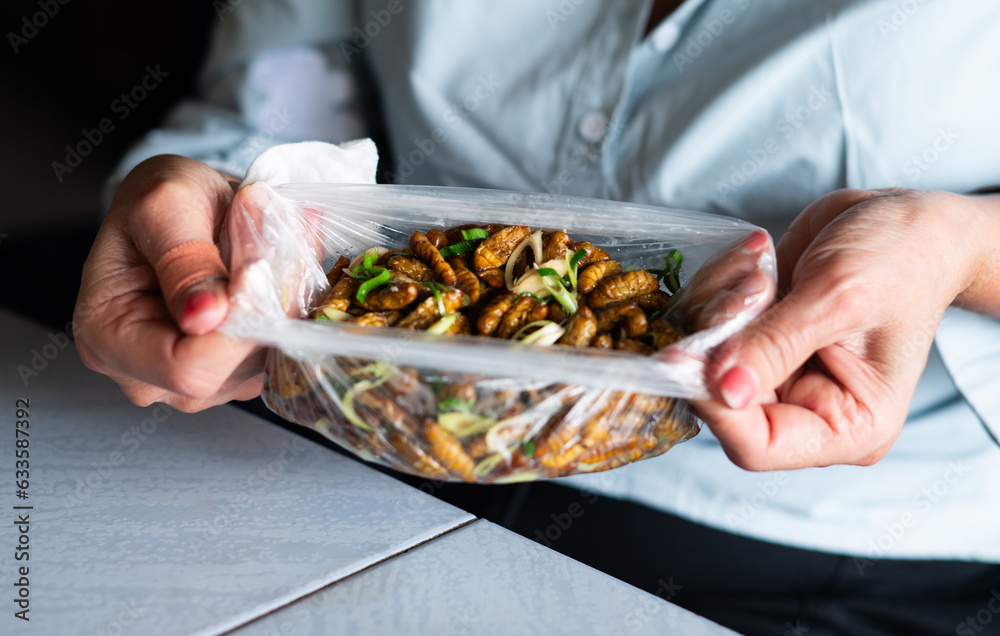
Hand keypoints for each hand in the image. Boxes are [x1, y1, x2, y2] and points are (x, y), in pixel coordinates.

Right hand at [74, 155, 265, 411]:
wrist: (181, 206)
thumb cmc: (160, 200)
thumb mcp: (165, 207)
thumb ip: (187, 261)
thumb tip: (208, 317)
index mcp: (107, 339)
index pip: (187, 367)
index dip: (235, 322)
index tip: (259, 266)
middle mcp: (146, 375)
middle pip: (229, 368)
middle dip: (263, 307)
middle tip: (270, 245)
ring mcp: (191, 384)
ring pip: (261, 360)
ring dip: (281, 304)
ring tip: (268, 251)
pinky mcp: (232, 374)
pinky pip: (275, 352)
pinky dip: (285, 311)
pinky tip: (273, 273)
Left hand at [693, 188, 992, 469]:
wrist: (907, 222)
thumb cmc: (901, 261)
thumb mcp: (841, 299)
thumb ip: (777, 346)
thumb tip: (723, 391)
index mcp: (846, 426)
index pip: (757, 446)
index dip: (713, 406)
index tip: (685, 355)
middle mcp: (804, 408)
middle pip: (717, 400)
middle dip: (720, 336)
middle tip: (752, 286)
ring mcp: (774, 374)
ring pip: (703, 356)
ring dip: (722, 300)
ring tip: (763, 266)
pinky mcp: (753, 339)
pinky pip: (705, 322)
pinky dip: (720, 283)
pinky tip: (758, 256)